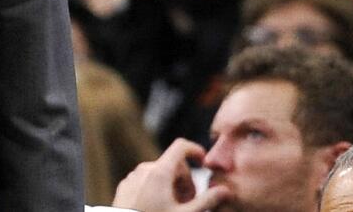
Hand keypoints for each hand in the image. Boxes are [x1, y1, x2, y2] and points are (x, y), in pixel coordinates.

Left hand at [113, 139, 231, 211]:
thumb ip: (207, 201)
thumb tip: (226, 191)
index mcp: (160, 171)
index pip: (181, 146)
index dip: (196, 151)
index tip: (204, 164)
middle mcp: (145, 169)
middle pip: (173, 164)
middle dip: (185, 180)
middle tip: (189, 201)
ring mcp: (133, 177)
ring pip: (160, 173)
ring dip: (172, 186)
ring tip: (175, 207)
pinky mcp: (126, 186)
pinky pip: (146, 180)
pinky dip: (157, 189)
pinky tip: (160, 207)